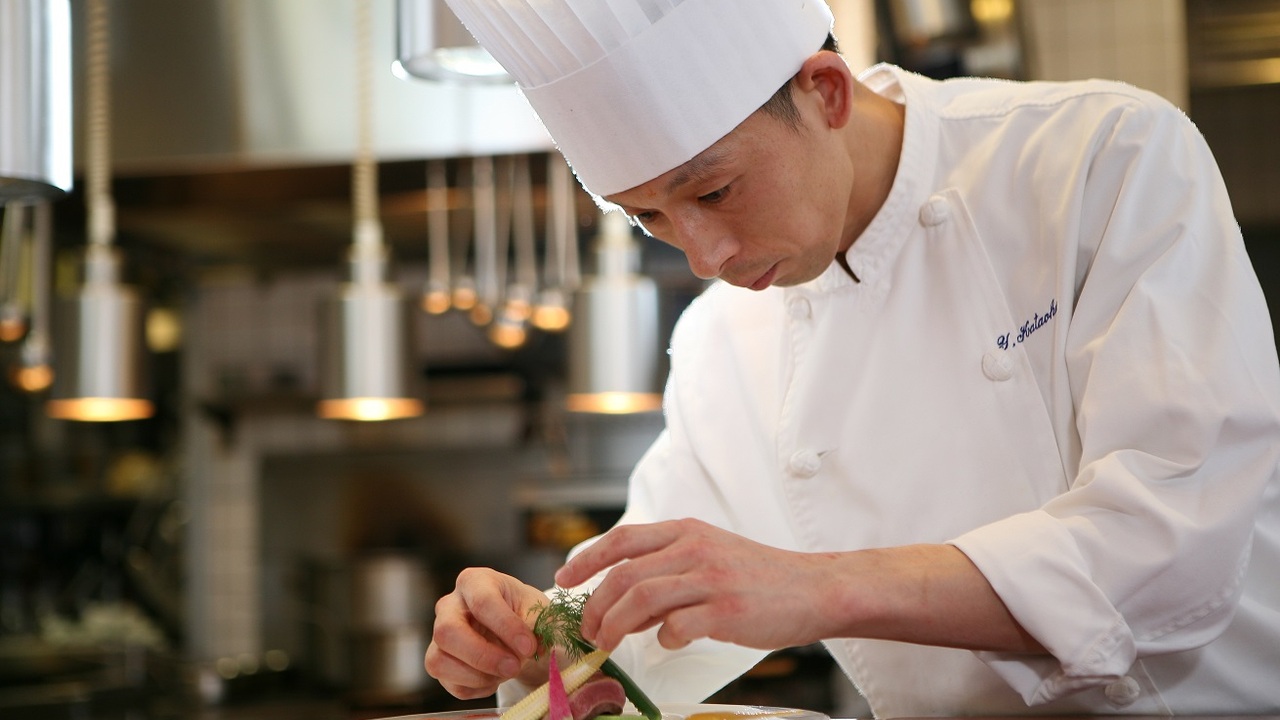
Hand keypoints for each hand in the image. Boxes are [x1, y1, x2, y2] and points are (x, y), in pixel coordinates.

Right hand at [425, 567, 549, 698]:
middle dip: (483, 656)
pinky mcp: (439, 663)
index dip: (506, 627)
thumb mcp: (539, 610)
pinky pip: (451, 684)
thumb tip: (531, 646)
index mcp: (475, 582)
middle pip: (447, 632)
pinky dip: (477, 688)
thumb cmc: (526, 613)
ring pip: (439, 662)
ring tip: (507, 672)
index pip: (482, 602)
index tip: (529, 647)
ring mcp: (440, 636)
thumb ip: (539, 625)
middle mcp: (449, 606)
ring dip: (478, 676)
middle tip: (514, 667)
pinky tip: (495, 678)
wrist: (519, 634)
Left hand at [554, 519, 836, 651]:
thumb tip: (623, 601)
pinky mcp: (727, 610)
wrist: (814, 589)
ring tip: (609, 642)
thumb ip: (667, 570)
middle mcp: (694, 549)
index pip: (622, 539)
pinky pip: (677, 627)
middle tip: (588, 629)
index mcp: (686, 531)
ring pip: (641, 599)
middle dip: (595, 605)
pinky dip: (664, 638)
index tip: (564, 580)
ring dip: (615, 625)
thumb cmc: (759, 576)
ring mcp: (711, 579)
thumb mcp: (709, 555)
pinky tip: (669, 642)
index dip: (586, 559)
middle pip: (623, 574)